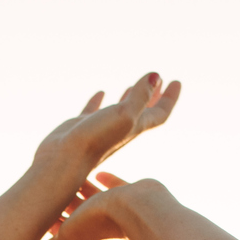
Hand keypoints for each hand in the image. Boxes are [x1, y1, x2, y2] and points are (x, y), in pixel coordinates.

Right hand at [33, 73, 181, 177]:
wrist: (63, 163)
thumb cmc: (95, 141)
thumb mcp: (124, 115)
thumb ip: (141, 96)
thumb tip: (157, 76)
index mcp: (135, 128)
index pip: (159, 113)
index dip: (170, 98)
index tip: (177, 81)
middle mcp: (120, 130)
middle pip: (143, 112)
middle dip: (153, 97)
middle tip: (161, 82)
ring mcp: (100, 129)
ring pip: (118, 112)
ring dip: (128, 98)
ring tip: (131, 86)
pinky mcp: (81, 128)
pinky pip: (93, 111)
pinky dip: (99, 101)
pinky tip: (101, 92)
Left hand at [34, 173, 166, 239]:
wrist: (138, 208)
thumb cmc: (101, 222)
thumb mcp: (70, 236)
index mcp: (84, 235)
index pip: (62, 229)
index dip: (49, 221)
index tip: (37, 209)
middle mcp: (100, 223)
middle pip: (77, 212)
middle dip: (64, 204)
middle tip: (50, 187)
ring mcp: (117, 209)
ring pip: (95, 198)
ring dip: (83, 190)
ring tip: (71, 178)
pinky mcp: (132, 195)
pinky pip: (116, 187)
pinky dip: (107, 181)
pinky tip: (99, 173)